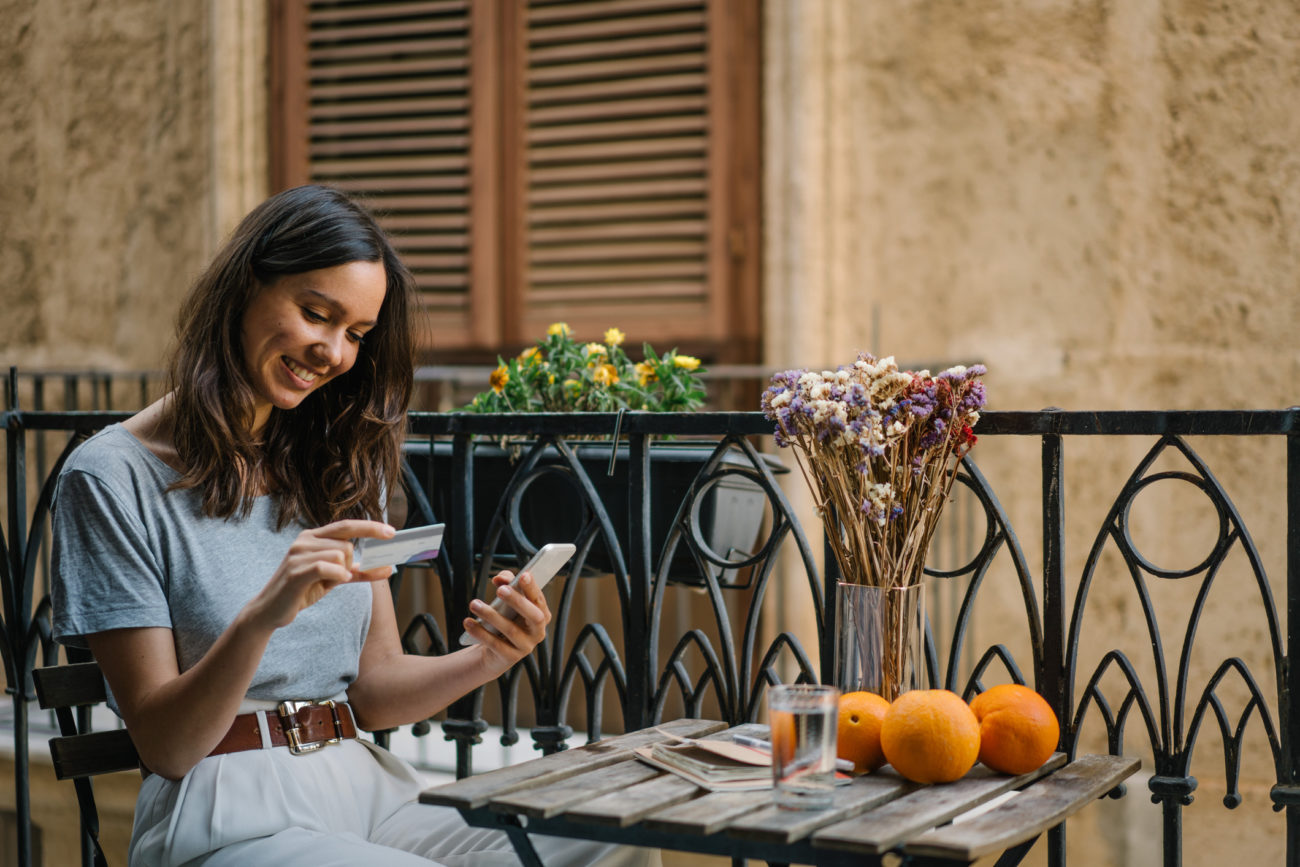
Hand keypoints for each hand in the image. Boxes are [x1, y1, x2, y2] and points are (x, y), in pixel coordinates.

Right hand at [246, 520, 394, 629]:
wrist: (270, 611)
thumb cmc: (302, 591)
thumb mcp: (333, 578)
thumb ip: (358, 571)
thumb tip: (388, 568)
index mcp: (313, 537)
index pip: (347, 525)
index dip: (370, 527)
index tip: (392, 532)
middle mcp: (305, 540)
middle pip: (347, 544)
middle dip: (349, 565)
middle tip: (333, 579)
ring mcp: (298, 554)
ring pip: (340, 555)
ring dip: (339, 574)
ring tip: (321, 583)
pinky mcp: (295, 570)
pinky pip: (327, 566)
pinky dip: (336, 575)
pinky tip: (331, 583)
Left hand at [462, 570, 551, 671]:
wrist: (495, 652)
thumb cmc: (505, 620)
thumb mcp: (507, 601)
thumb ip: (507, 584)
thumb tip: (500, 578)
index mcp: (541, 614)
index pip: (539, 599)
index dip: (532, 587)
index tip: (524, 574)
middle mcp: (538, 632)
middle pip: (533, 616)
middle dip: (518, 601)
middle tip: (500, 590)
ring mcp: (526, 646)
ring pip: (511, 630)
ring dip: (491, 615)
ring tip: (474, 604)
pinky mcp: (510, 657)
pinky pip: (495, 644)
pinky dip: (480, 632)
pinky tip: (468, 622)